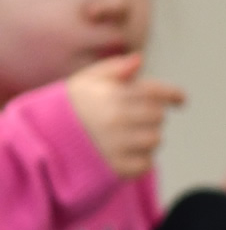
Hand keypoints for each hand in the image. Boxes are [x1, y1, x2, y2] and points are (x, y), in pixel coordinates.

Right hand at [65, 54, 183, 177]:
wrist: (41, 143)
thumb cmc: (68, 108)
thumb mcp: (84, 82)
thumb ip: (114, 68)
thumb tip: (140, 60)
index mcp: (112, 95)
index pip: (157, 92)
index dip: (173, 95)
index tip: (180, 100)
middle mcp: (117, 119)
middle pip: (158, 116)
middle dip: (150, 115)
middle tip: (132, 118)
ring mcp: (118, 146)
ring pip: (156, 139)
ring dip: (147, 136)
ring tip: (125, 135)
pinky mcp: (118, 169)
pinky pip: (147, 163)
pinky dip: (140, 158)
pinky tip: (122, 152)